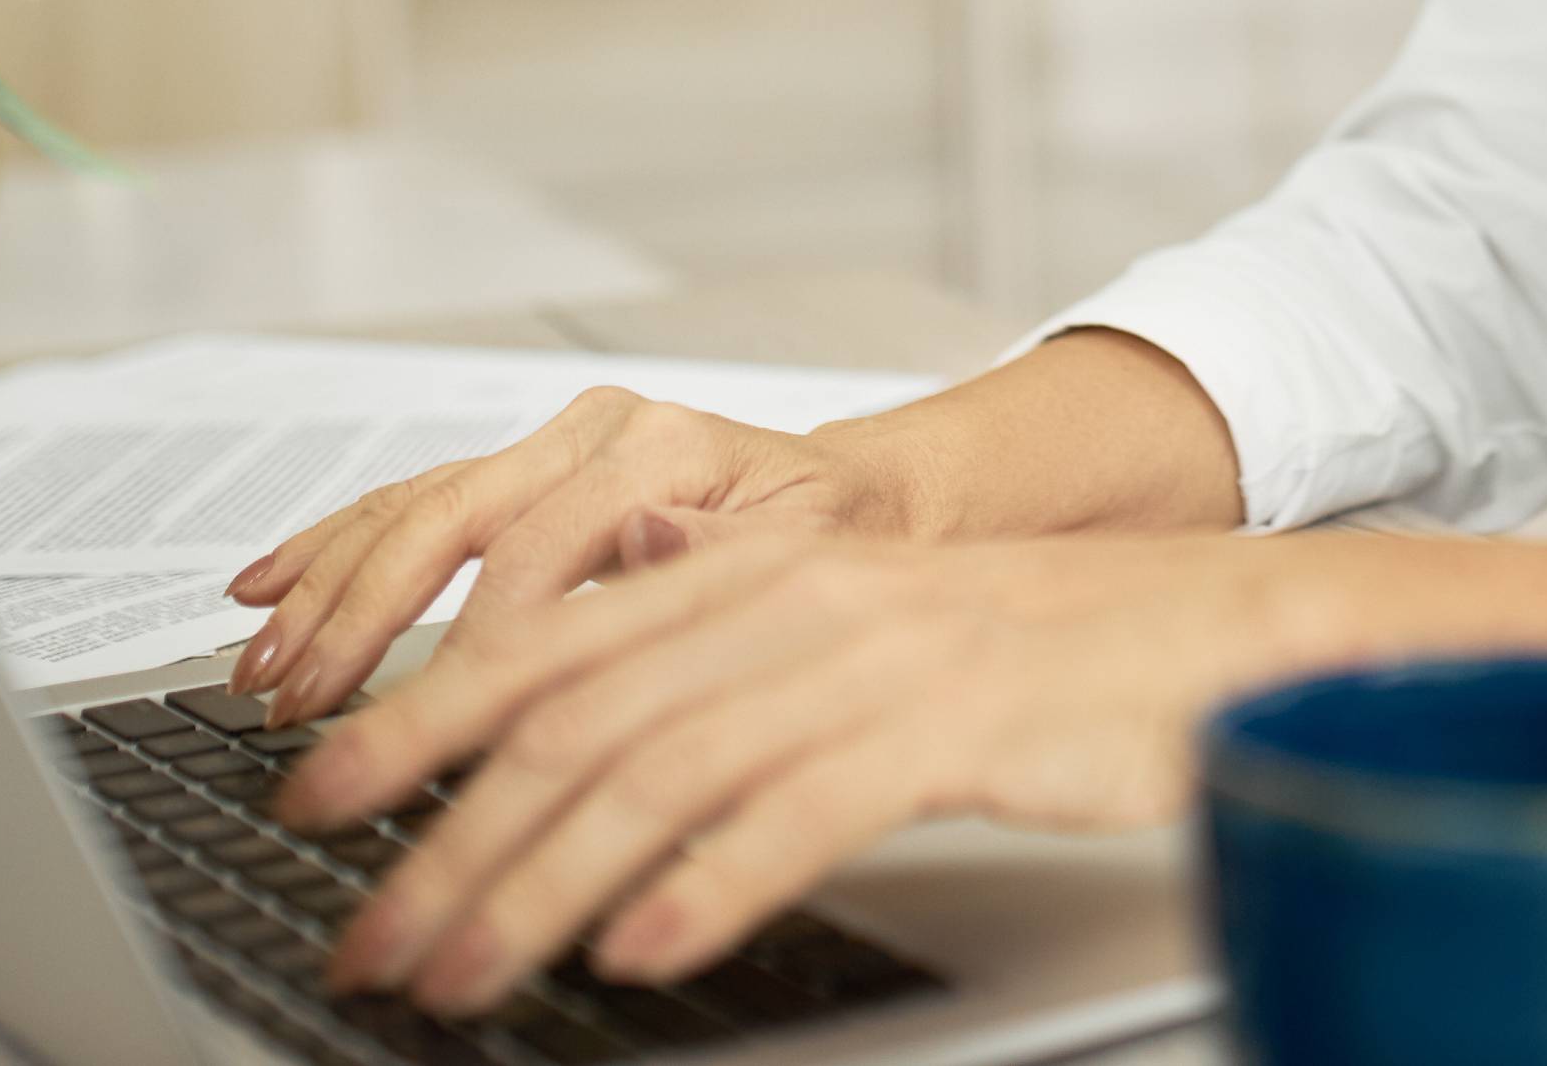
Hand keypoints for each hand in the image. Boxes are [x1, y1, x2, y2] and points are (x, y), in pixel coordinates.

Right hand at [222, 390, 911, 723]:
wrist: (872, 501)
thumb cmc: (854, 541)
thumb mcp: (822, 560)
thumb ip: (731, 563)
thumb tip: (638, 559)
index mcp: (665, 447)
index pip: (540, 548)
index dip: (477, 643)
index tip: (430, 730)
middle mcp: (599, 432)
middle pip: (450, 517)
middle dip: (362, 616)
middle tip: (299, 702)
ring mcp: (554, 447)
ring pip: (413, 509)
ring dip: (328, 592)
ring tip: (264, 671)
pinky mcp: (525, 474)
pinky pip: (411, 505)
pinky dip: (332, 550)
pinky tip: (263, 589)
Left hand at [271, 515, 1319, 1016]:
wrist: (1230, 633)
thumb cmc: (1048, 658)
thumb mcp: (864, 634)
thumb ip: (730, 629)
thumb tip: (608, 625)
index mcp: (764, 572)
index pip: (551, 642)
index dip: (419, 719)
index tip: (317, 802)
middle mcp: (803, 600)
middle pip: (582, 717)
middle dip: (449, 836)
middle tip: (369, 940)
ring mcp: (881, 657)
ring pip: (666, 769)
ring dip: (543, 884)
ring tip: (464, 974)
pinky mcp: (961, 724)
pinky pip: (809, 807)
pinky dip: (714, 882)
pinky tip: (642, 951)